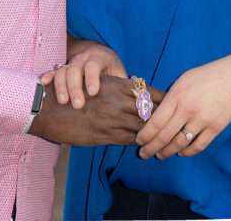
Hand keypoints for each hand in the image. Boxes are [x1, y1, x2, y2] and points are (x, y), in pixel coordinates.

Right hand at [29, 74, 162, 146]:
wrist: (50, 107)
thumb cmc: (74, 93)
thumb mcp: (98, 85)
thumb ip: (117, 89)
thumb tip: (135, 93)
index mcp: (116, 85)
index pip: (147, 91)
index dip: (162, 97)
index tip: (175, 102)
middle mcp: (116, 101)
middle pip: (149, 109)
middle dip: (165, 115)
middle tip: (180, 120)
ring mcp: (111, 119)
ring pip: (141, 126)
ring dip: (155, 131)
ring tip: (169, 136)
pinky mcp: (104, 135)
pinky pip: (128, 140)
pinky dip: (140, 142)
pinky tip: (147, 145)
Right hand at [41, 40, 127, 107]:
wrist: (95, 52)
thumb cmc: (111, 68)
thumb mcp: (119, 72)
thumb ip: (125, 84)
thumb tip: (140, 101)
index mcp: (99, 58)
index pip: (94, 65)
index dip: (92, 78)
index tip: (93, 92)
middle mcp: (83, 59)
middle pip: (75, 69)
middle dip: (75, 87)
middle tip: (77, 105)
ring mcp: (71, 63)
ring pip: (63, 71)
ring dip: (61, 86)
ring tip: (63, 102)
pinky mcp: (62, 69)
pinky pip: (53, 71)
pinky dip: (48, 77)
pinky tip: (43, 84)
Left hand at [136, 58, 230, 158]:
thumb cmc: (205, 76)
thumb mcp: (183, 80)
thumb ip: (170, 97)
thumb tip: (155, 114)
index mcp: (177, 95)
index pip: (156, 121)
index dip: (145, 134)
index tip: (138, 141)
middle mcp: (188, 109)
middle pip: (165, 136)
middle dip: (152, 148)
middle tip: (143, 154)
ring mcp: (203, 120)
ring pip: (180, 144)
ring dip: (168, 152)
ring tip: (160, 154)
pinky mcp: (215, 128)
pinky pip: (198, 146)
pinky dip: (187, 152)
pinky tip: (180, 152)